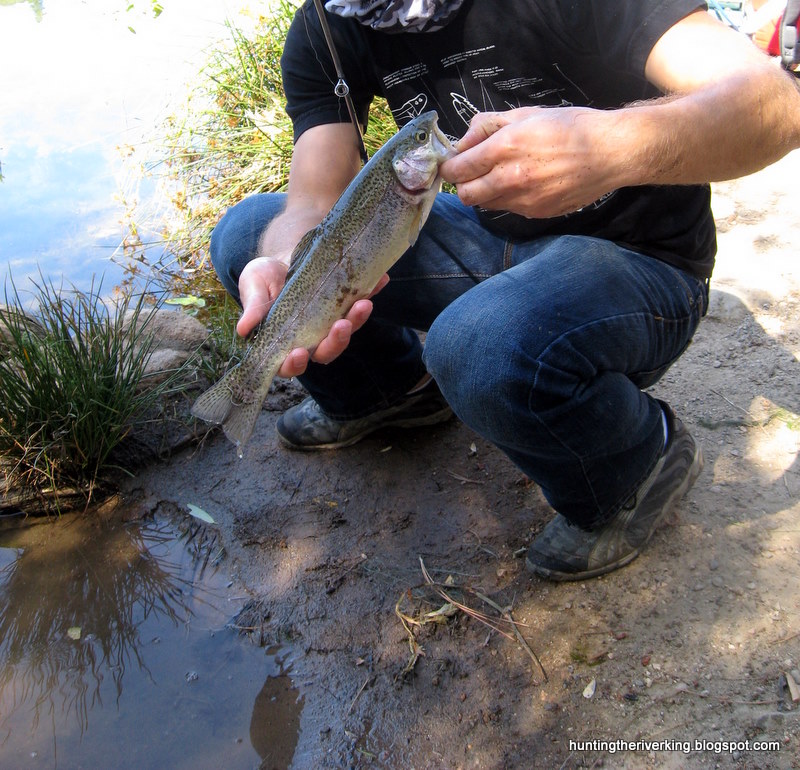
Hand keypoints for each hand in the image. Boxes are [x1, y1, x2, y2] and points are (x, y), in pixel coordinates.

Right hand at [236, 256, 388, 377]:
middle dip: (336, 341)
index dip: (294, 363)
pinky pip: (360, 301)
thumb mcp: (254, 287)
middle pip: (326, 350)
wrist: (282, 259)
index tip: (297, 353)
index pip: (290, 363)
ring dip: (357, 319)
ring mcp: (331, 324)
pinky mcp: (345, 305)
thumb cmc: (263, 280)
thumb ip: (253, 307)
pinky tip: (380, 279)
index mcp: (285, 344)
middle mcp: (311, 339)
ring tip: (364, 301)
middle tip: (342, 325)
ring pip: (346, 330)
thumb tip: (244, 328)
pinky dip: (372, 291)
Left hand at [439, 107, 622, 218]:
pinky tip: (525, 182)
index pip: (457, 169)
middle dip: (463, 184)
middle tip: (472, 172)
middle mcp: (511, 178)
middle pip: (465, 195)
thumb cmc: (571, 127)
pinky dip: (508, 198)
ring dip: (485, 192)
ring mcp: (524, 200)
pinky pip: (508, 209)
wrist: (610, 153)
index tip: (453, 163)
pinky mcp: (536, 213)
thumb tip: (461, 142)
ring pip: (485, 205)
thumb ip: (487, 126)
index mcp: (505, 147)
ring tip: (502, 175)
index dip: (450, 167)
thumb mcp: (526, 114)